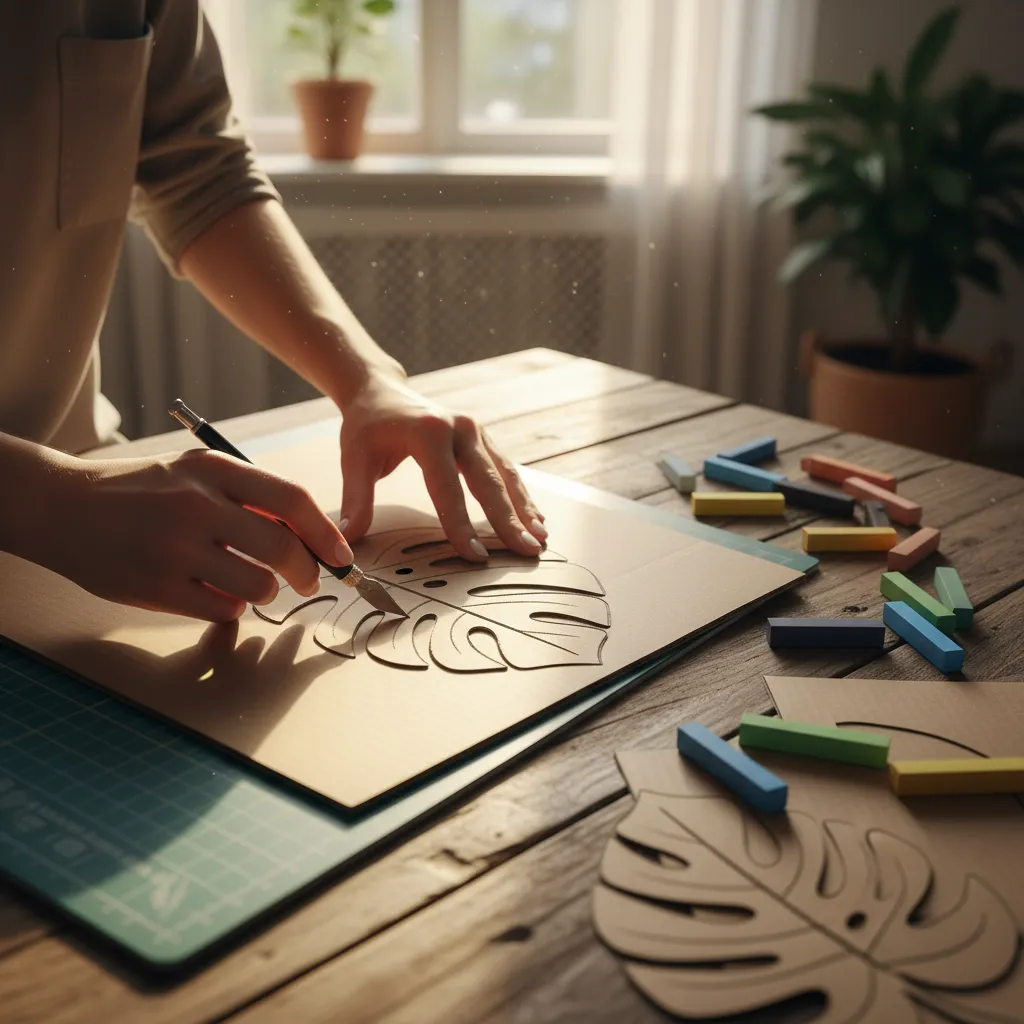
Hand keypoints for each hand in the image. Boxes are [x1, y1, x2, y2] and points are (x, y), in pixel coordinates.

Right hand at [43, 450, 351, 621]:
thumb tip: (306, 533)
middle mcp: (197, 506)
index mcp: (214, 470)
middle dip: (308, 572)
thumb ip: (248, 495)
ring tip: (252, 582)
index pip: (291, 500)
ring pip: (257, 586)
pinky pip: (223, 609)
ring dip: (266, 591)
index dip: (325, 532)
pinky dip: (232, 607)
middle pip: (282, 549)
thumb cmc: (143, 490)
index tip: (341, 554)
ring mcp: (175, 548)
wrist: (63, 505)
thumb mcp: (195, 471)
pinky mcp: (157, 586)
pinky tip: (217, 592)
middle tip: (309, 580)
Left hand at [338, 372, 546, 561]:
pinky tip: (535, 519)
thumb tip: (349, 540)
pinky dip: (521, 495)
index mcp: (429, 433)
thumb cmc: (367, 426)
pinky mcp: (483, 437)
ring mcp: (477, 431)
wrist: (381, 389)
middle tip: (526, 551)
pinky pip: (507, 469)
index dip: (461, 525)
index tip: (475, 556)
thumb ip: (356, 500)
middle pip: (488, 482)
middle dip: (508, 520)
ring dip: (524, 509)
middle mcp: (460, 428)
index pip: (447, 489)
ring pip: (506, 475)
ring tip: (540, 539)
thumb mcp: (355, 460)